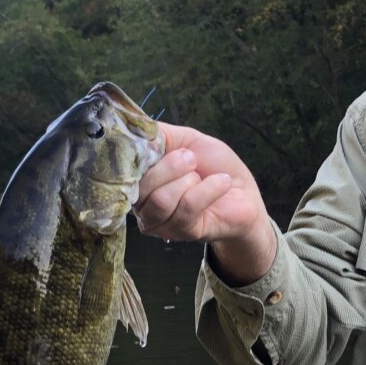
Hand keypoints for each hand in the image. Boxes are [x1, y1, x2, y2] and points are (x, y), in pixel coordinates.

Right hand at [134, 121, 275, 283]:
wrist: (243, 191)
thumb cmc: (213, 165)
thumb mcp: (185, 139)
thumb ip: (157, 134)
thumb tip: (134, 131)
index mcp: (138, 179)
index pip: (122, 173)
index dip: (138, 157)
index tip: (160, 145)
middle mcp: (142, 205)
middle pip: (141, 188)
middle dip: (171, 167)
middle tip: (191, 158)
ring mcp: (160, 222)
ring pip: (161, 201)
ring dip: (189, 180)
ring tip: (202, 175)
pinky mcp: (182, 233)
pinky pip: (188, 208)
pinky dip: (208, 189)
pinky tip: (222, 182)